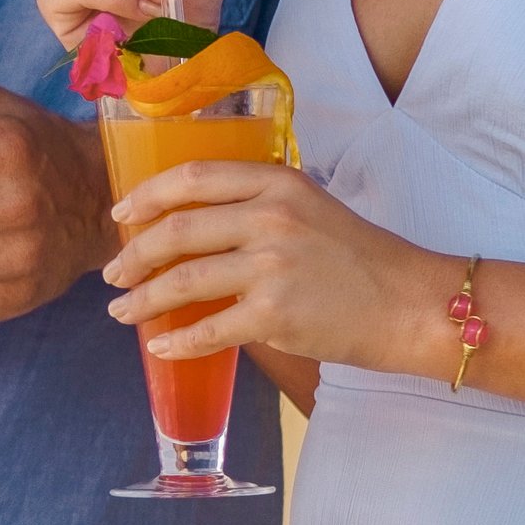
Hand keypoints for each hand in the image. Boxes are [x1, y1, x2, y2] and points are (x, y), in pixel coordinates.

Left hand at [105, 161, 448, 376]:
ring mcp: (272, 266)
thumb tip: (190, 226)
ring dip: (143, 298)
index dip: (147, 195)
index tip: (121, 215)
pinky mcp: (275, 314)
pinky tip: (161, 346)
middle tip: (112, 272)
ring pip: (184, 280)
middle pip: (178, 230)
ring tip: (122, 310)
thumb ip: (256, 206)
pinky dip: (178, 341)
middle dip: (134, 254)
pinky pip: (209, 328)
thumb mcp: (311, 208)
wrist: (412, 304)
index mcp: (277, 182)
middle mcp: (270, 217)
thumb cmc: (361, 259)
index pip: (193, 178)